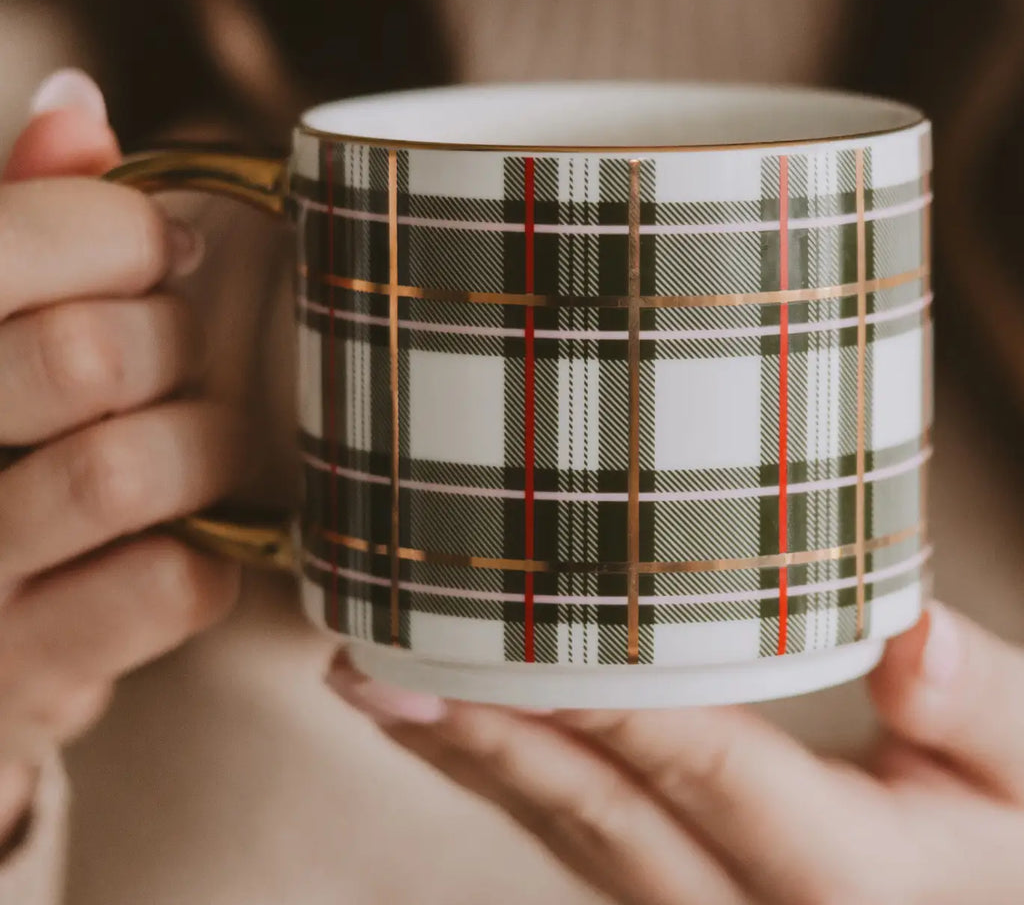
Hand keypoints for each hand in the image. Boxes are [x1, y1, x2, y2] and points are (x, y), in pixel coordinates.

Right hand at [0, 71, 244, 835]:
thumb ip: (18, 224)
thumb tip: (80, 104)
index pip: (8, 242)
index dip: (118, 229)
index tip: (172, 248)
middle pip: (84, 356)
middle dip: (168, 342)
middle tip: (180, 353)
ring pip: (122, 472)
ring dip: (205, 447)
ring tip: (206, 445)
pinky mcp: (20, 683)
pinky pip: (172, 584)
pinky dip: (211, 558)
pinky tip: (195, 546)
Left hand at [328, 603, 1023, 904]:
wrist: (984, 896)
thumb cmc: (1011, 835)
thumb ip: (981, 706)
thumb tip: (909, 635)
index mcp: (843, 878)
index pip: (698, 760)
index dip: (598, 696)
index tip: (498, 632)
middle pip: (594, 812)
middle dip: (481, 735)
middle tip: (371, 666)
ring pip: (566, 834)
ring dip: (467, 756)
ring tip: (375, 683)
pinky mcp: (682, 895)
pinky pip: (575, 839)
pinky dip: (503, 778)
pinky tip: (449, 725)